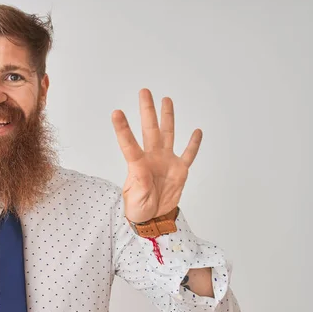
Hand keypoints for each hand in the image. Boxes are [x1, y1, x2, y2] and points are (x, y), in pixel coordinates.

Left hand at [112, 88, 201, 223]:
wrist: (152, 219)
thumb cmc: (138, 208)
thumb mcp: (135, 197)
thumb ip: (138, 182)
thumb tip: (139, 169)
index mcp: (138, 165)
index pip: (129, 144)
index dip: (123, 129)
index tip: (116, 113)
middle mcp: (152, 158)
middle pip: (150, 129)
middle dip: (147, 110)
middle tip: (144, 92)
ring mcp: (166, 162)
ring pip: (168, 134)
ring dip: (167, 117)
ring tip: (166, 100)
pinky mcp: (180, 171)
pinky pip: (188, 155)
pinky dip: (193, 144)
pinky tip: (196, 131)